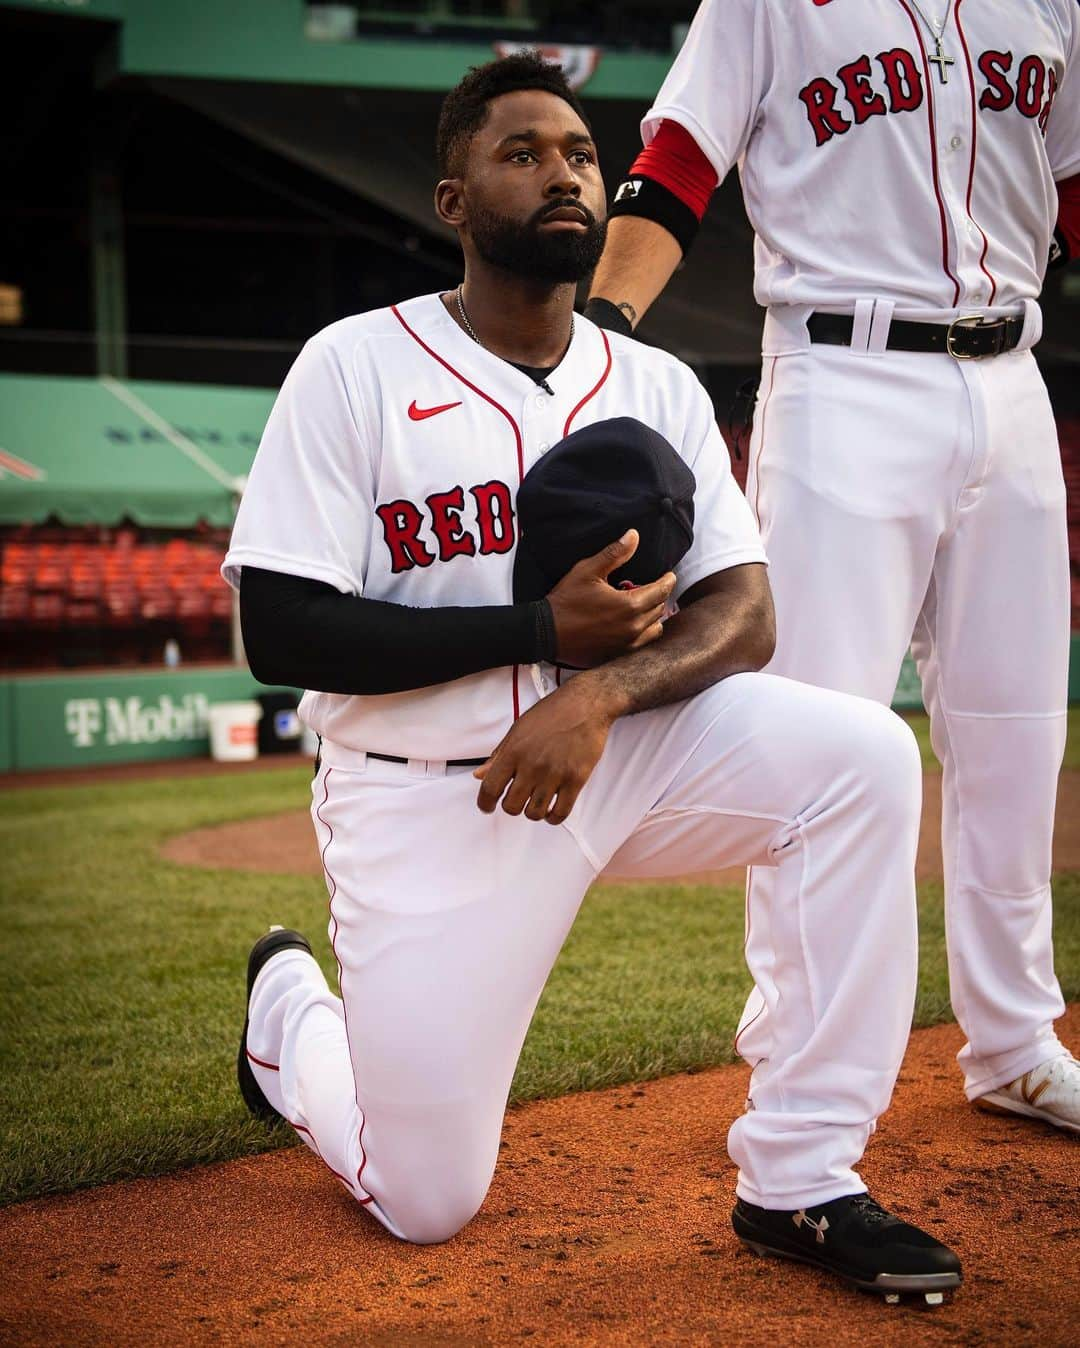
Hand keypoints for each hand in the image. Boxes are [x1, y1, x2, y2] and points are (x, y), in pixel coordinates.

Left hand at [474, 675, 616, 824]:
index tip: (487, 807)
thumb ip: (498, 755)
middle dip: (511, 807)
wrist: (585, 705)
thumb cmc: (552, 714)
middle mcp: (532, 765)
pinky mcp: (575, 780)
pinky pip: (560, 813)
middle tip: (518, 799)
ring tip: (536, 802)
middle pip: (511, 806)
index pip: (490, 788)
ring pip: (535, 813)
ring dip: (533, 812)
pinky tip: (552, 810)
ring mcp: (554, 774)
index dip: (485, 803)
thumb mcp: (518, 729)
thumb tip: (480, 775)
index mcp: (514, 752)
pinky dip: (553, 817)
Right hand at [546, 530, 675, 667]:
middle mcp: (633, 627)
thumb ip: (614, 553)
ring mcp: (627, 643)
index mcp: (630, 605)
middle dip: (658, 596)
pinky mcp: (619, 654)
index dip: (668, 581)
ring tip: (642, 606)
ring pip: (655, 628)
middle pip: (659, 609)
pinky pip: (643, 643)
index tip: (669, 575)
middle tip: (650, 587)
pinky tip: (633, 623)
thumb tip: (634, 536)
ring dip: (653, 616)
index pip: (661, 591)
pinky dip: (644, 632)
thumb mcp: (588, 570)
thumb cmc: (566, 600)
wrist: (546, 632)